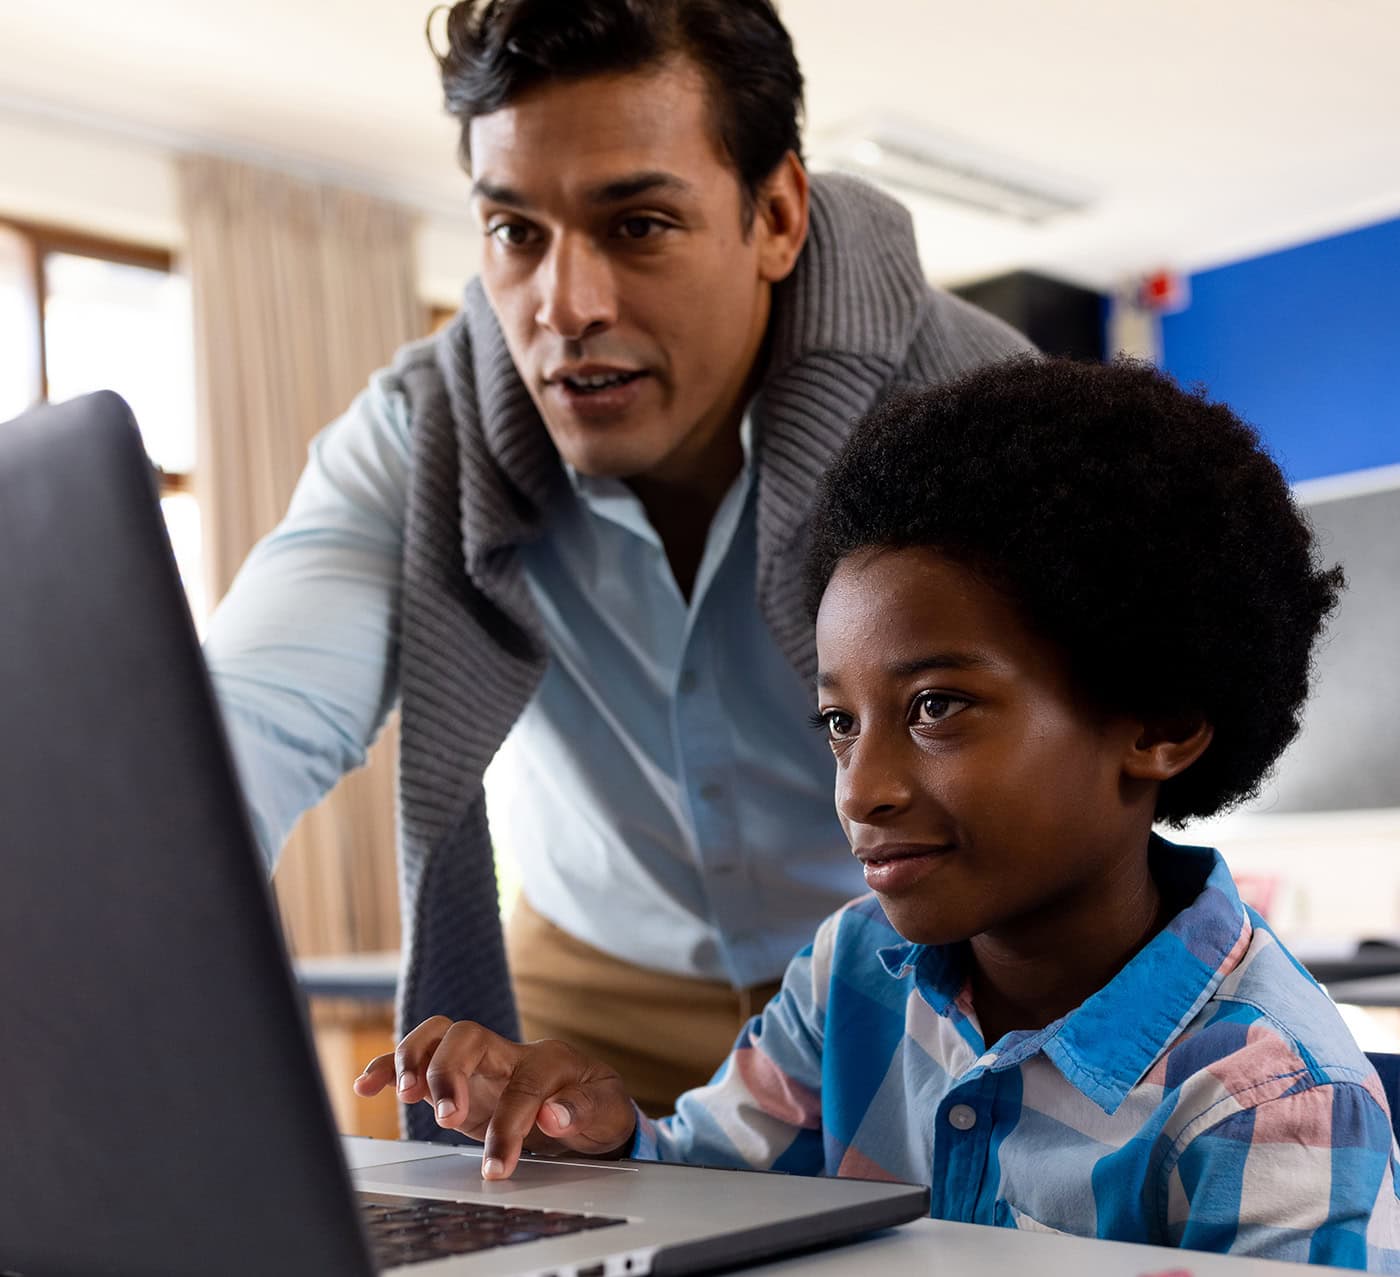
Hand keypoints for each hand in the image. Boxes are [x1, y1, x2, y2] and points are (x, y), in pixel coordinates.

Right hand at [353, 1017, 637, 1178]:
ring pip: (439, 1036)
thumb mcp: (607, 1109)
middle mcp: (509, 1053)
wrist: (590, 1103)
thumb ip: (583, 1110)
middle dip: (450, 1073)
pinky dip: (390, 1067)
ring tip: (406, 1093)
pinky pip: (419, 1061)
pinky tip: (368, 1084)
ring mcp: (480, 1063)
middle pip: (470, 1037)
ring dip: (416, 1060)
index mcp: (549, 1060)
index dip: (507, 1126)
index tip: (497, 1167)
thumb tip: (553, 1113)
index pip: (521, 1086)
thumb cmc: (597, 1105)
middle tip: (445, 1117)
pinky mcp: (459, 1080)